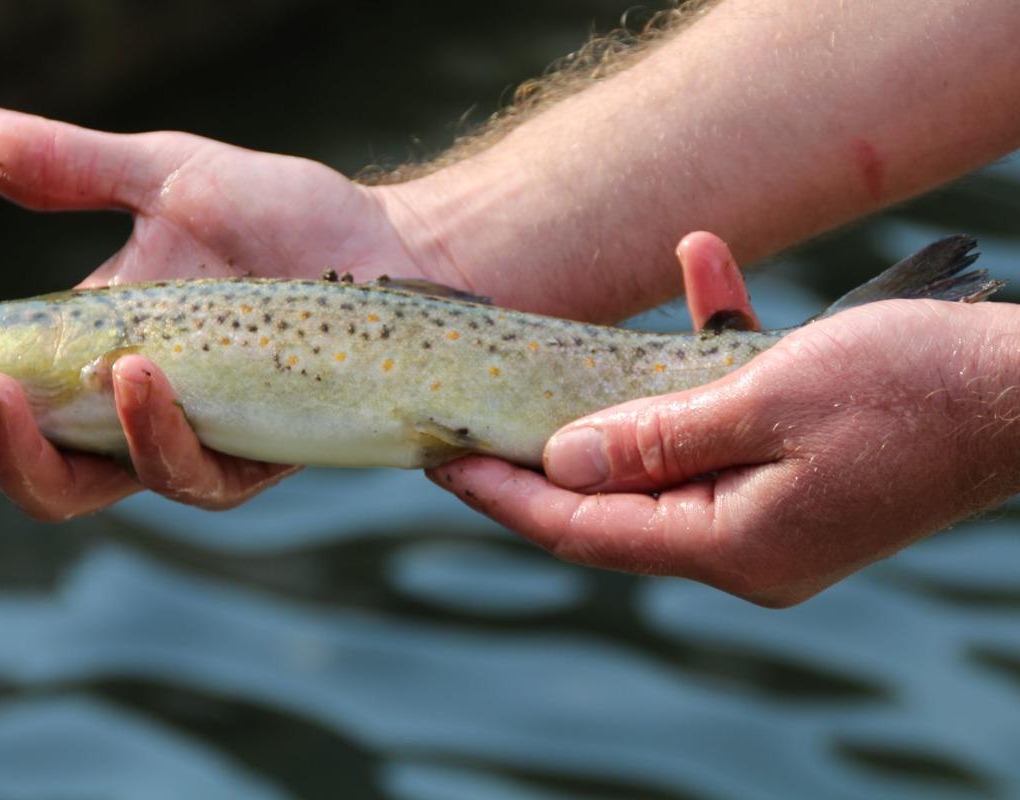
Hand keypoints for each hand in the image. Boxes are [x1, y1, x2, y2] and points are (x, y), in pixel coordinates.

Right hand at [0, 106, 451, 518]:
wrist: (394, 249)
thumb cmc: (285, 218)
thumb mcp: (168, 178)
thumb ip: (76, 167)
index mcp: (78, 352)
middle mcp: (117, 411)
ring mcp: (181, 440)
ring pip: (72, 491)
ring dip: (18, 452)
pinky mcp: (248, 455)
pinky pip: (187, 476)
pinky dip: (151, 435)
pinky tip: (137, 375)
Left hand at [429, 233, 1019, 606]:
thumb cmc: (913, 390)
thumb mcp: (768, 399)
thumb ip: (656, 437)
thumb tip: (564, 460)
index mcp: (731, 545)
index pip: (584, 528)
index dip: (506, 495)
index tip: (440, 462)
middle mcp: (742, 543)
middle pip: (610, 501)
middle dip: (539, 455)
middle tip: (466, 419)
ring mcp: (767, 510)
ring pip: (661, 455)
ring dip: (621, 394)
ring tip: (557, 355)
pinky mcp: (791, 470)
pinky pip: (723, 421)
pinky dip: (704, 359)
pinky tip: (708, 270)